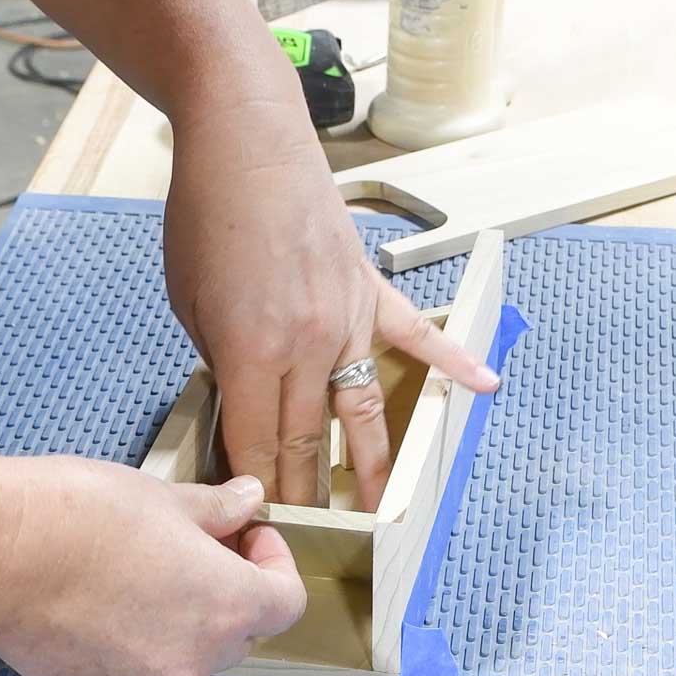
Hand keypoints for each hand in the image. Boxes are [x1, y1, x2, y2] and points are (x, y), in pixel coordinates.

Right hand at [0, 457, 304, 675]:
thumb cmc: (85, 514)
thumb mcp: (165, 498)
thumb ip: (218, 511)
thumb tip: (250, 502)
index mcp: (226, 608)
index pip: (286, 603)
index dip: (274, 564)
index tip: (246, 535)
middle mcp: (193, 661)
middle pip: (239, 633)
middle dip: (229, 591)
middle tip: (196, 545)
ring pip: (186, 655)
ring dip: (183, 619)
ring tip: (142, 571)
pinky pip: (135, 670)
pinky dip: (134, 641)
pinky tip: (99, 600)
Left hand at [164, 100, 499, 511]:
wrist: (246, 143)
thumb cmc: (206, 217)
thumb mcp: (189, 301)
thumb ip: (222, 360)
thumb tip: (244, 400)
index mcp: (253, 354)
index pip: (258, 444)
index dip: (258, 488)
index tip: (261, 521)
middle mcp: (309, 347)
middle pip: (308, 440)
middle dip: (305, 492)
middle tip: (311, 532)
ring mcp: (349, 320)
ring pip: (362, 410)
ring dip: (368, 465)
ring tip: (378, 508)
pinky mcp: (370, 291)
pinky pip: (417, 337)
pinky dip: (453, 363)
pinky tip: (485, 388)